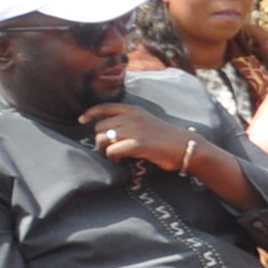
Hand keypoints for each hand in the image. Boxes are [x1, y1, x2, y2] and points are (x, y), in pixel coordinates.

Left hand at [80, 102, 197, 173]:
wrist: (185, 146)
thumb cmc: (166, 137)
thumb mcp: (147, 121)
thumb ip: (129, 121)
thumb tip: (107, 131)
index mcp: (134, 110)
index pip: (104, 107)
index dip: (90, 114)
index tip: (81, 120)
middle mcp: (132, 117)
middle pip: (100, 127)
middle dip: (100, 139)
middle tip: (108, 149)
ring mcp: (134, 130)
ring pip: (102, 139)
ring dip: (104, 150)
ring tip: (113, 156)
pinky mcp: (137, 144)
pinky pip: (112, 151)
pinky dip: (112, 157)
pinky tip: (120, 160)